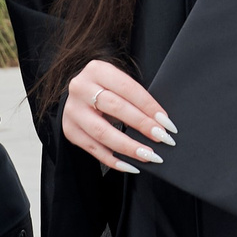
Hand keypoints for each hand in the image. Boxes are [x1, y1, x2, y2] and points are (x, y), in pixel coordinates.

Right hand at [61, 60, 175, 175]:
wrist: (78, 93)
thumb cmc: (106, 87)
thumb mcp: (117, 82)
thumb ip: (134, 98)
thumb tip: (160, 123)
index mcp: (96, 70)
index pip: (127, 88)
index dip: (149, 106)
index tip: (167, 123)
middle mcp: (80, 88)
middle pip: (115, 108)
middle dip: (142, 125)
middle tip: (162, 138)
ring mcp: (72, 110)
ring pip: (102, 132)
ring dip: (129, 146)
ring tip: (148, 155)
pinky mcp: (69, 130)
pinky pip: (93, 149)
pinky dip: (113, 159)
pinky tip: (130, 166)